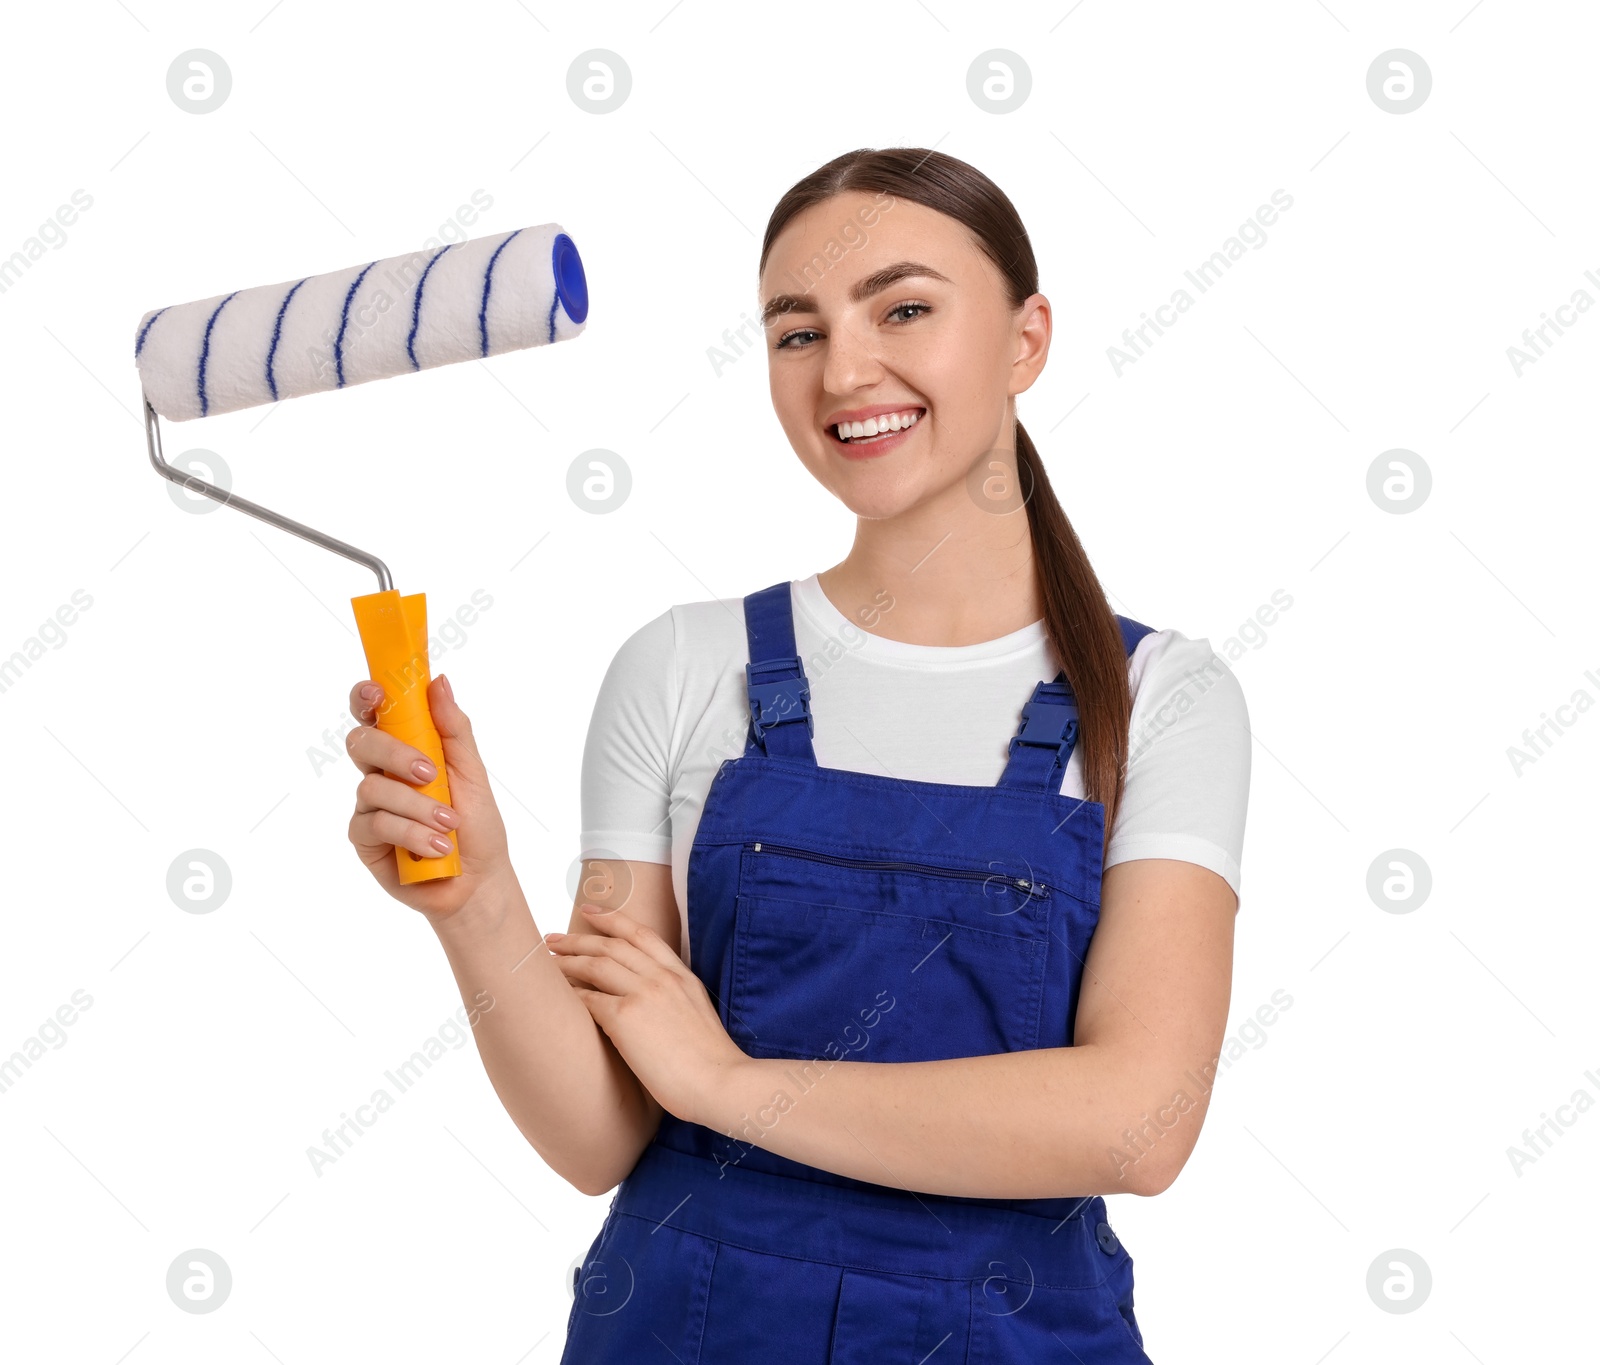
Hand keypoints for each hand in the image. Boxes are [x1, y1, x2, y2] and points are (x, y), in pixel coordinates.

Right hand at [345, 674, 514, 925]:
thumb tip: (438, 681)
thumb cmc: (477, 825)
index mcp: (405, 749)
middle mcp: (381, 774)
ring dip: (417, 806)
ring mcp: (369, 807)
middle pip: (362, 743)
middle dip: (395, 754)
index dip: (367, 697)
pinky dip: (411, 834)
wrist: (478, 880)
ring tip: (448, 824)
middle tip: (430, 772)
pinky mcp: (364, 840)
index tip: (378, 692)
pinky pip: (375, 825)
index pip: (375, 713)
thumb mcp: (472, 772)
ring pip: (372, 789)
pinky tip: (436, 847)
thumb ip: (453, 728)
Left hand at [547, 904, 747, 1126]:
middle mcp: (662, 977)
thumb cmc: (710, 1063)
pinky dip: (570, 994)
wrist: (720, 1082)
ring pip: (595, 965)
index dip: (613, 919)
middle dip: (578, 939)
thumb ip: (674, 1000)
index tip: (590, 912)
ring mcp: (644, 994)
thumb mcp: (697, 1015)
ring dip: (567, 962)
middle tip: (552, 940)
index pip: (642, 935)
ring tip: (546, 963)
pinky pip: (588, 998)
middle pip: (611, 945)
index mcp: (682, 976)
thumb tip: (648, 1003)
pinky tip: (558, 997)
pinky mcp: (626, 1018)